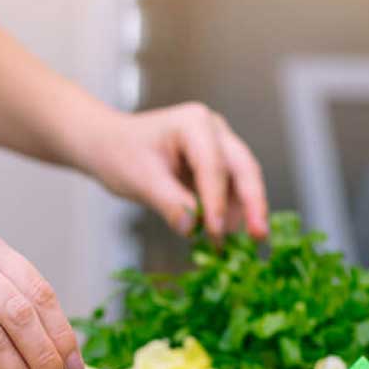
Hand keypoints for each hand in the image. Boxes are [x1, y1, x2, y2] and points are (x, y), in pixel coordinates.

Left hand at [81, 103, 268, 239]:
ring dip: (244, 212)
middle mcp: (213, 130)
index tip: (216, 232)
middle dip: (253, 203)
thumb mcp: (139, 180)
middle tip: (260, 235)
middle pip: (243, 168)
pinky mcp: (216, 165)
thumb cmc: (119, 154)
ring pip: (242, 181)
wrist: (108, 146)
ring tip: (244, 245)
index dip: (217, 200)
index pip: (213, 165)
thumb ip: (168, 203)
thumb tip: (192, 228)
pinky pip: (230, 190)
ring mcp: (218, 146)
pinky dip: (229, 213)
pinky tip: (226, 237)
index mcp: (194, 123)